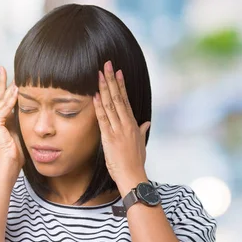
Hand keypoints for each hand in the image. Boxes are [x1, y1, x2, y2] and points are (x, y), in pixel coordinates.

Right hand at [0, 66, 24, 169]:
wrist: (9, 164)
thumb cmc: (16, 153)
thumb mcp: (19, 131)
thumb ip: (19, 118)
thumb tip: (27, 105)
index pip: (0, 102)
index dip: (4, 88)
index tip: (8, 77)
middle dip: (2, 83)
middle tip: (4, 68)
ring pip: (1, 101)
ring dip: (9, 90)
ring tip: (17, 78)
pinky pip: (3, 108)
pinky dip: (10, 100)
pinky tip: (17, 91)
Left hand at [93, 60, 150, 187]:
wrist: (133, 176)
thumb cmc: (136, 163)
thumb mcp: (141, 145)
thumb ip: (142, 131)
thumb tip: (146, 123)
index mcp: (133, 125)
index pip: (126, 100)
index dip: (121, 85)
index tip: (118, 72)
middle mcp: (126, 125)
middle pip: (118, 98)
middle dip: (112, 80)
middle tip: (107, 65)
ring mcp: (118, 130)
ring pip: (110, 105)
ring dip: (104, 89)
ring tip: (99, 74)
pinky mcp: (110, 138)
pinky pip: (103, 119)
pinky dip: (99, 106)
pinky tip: (95, 95)